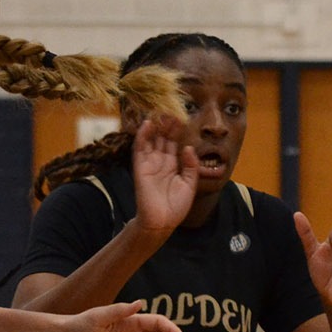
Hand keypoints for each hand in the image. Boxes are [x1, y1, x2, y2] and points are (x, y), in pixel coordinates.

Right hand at [131, 116, 196, 235]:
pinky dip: (143, 136)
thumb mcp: (190, 184)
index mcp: (173, 165)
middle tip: (171, 109)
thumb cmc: (176, 206)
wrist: (162, 222)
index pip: (174, 143)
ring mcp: (150, 163)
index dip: (178, 131)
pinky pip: (140, 149)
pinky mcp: (140, 167)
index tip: (183, 117)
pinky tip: (148, 124)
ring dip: (156, 126)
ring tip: (161, 112)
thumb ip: (191, 165)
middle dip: (167, 125)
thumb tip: (188, 147)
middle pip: (163, 138)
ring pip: (152, 140)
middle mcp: (160, 162)